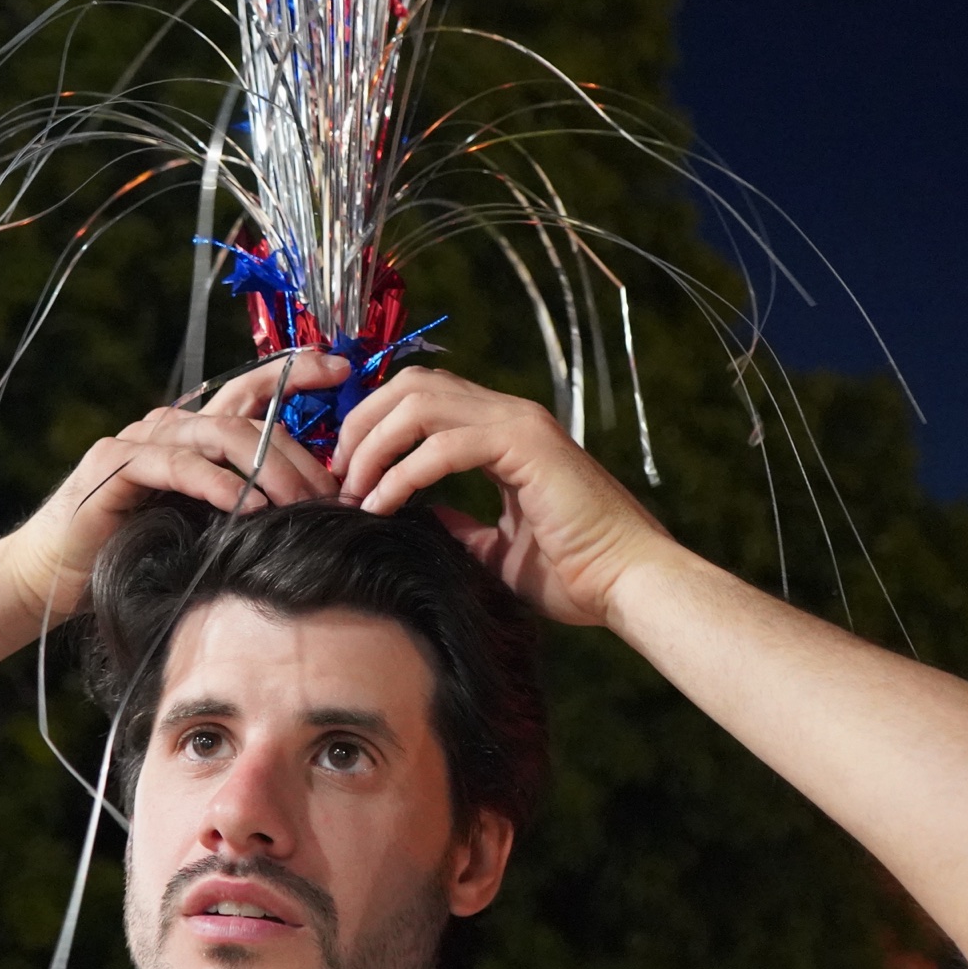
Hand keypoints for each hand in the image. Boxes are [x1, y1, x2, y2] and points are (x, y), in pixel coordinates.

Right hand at [0, 350, 349, 617]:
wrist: (55, 576)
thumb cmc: (135, 551)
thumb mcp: (203, 525)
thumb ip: (246, 504)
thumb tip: (320, 510)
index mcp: (194, 433)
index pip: (253, 390)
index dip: (297, 372)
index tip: (344, 370)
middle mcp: (169, 427)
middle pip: (248, 418)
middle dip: (299, 452)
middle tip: (334, 491)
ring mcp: (140, 441)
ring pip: (219, 435)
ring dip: (268, 469)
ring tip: (302, 503)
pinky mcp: (114, 466)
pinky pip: (175, 465)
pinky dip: (216, 484)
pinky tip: (247, 506)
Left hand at [332, 369, 675, 626]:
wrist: (628, 584)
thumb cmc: (576, 573)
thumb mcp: (496, 548)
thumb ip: (459, 524)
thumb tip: (419, 515)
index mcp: (503, 432)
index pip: (421, 397)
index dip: (373, 424)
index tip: (346, 473)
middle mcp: (509, 416)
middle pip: (411, 384)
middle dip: (361, 423)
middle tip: (338, 475)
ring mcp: (519, 424)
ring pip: (420, 402)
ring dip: (374, 444)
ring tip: (355, 490)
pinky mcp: (525, 446)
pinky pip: (443, 445)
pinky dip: (403, 472)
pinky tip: (384, 504)